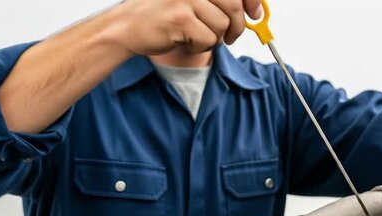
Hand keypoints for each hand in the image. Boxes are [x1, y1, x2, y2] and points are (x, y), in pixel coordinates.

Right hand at [112, 0, 261, 55]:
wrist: (126, 27)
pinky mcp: (180, 17)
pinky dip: (200, 46)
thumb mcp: (193, 2)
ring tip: (195, 36)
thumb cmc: (160, 16)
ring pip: (222, 26)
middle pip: (234, 6)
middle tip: (230, 37)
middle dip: (236, 27)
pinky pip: (208, 39)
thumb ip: (220, 3)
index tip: (255, 13)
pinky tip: (184, 41)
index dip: (252, 0)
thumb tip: (253, 9)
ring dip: (213, 38)